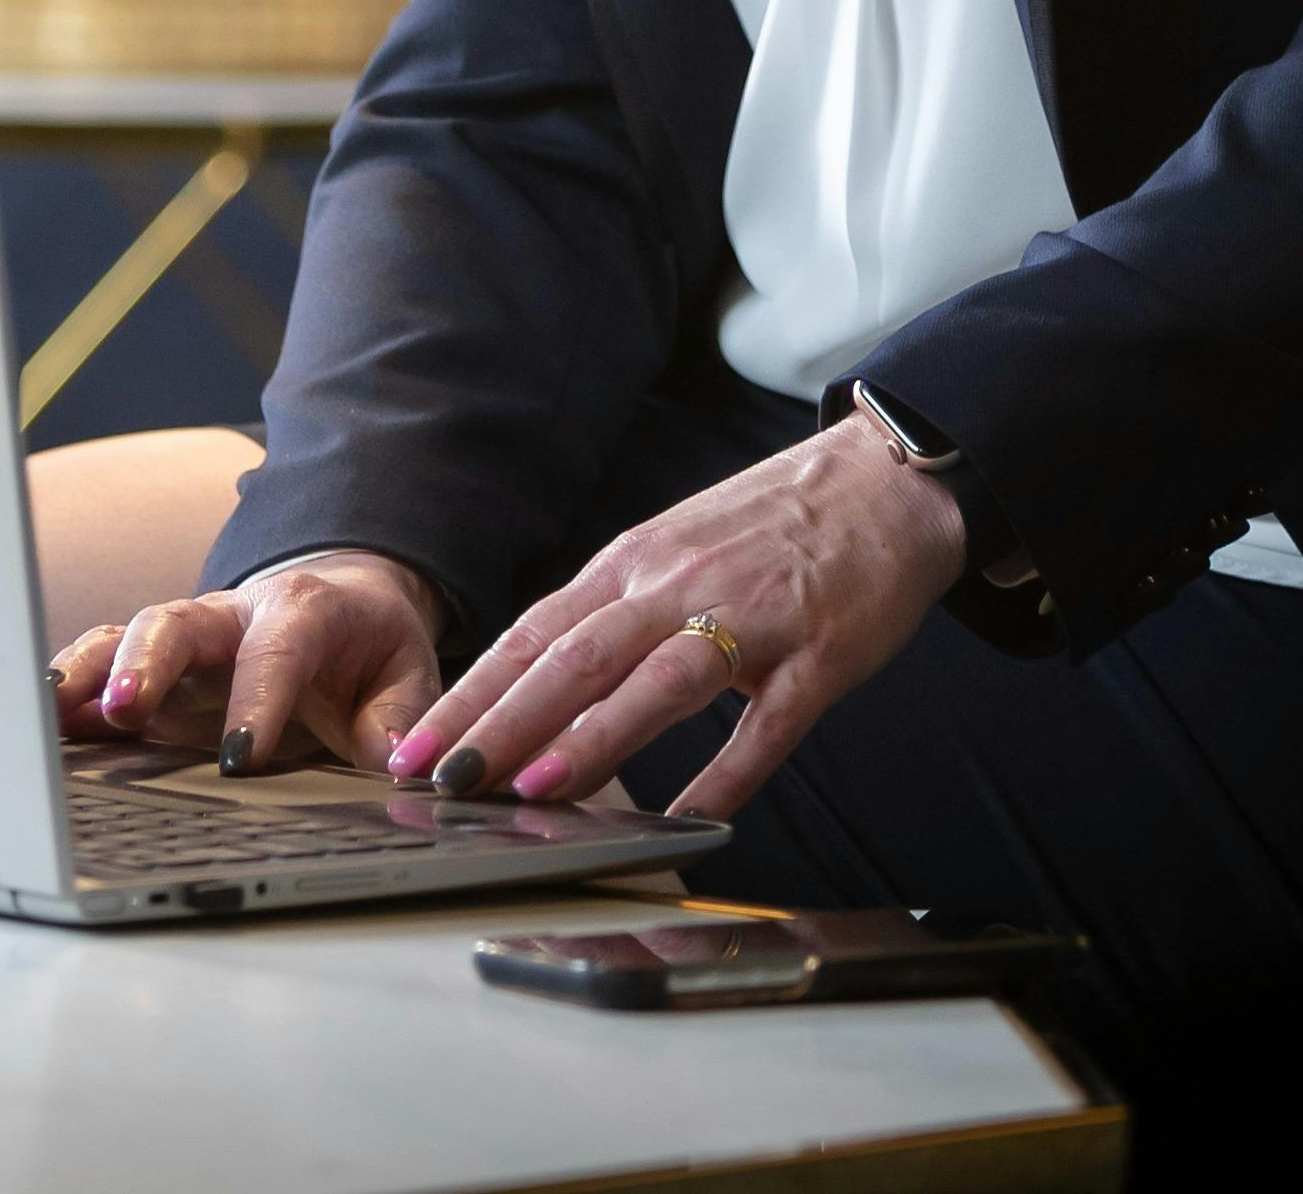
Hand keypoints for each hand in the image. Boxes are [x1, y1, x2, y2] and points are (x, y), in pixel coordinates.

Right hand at [48, 550, 446, 776]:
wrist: (345, 601)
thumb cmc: (371, 644)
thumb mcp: (408, 675)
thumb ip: (399, 719)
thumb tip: (397, 762)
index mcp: (302, 611)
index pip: (276, 650)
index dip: (257, 700)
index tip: (241, 758)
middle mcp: (231, 615)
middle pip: (177, 621)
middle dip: (148, 662)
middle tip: (125, 708)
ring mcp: (186, 639)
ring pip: (126, 637)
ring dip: (89, 673)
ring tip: (49, 712)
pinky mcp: (158, 666)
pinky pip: (105, 665)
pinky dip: (73, 691)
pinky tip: (38, 722)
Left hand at [385, 421, 961, 823]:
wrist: (886, 482)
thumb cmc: (769, 529)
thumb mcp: (674, 554)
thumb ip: (613, 617)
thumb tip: (538, 695)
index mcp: (633, 563)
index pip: (532, 633)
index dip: (472, 692)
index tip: (416, 746)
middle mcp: (677, 584)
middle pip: (574, 656)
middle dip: (502, 722)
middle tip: (446, 780)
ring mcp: (749, 618)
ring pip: (656, 682)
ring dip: (592, 738)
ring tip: (534, 790)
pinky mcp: (816, 654)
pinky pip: (766, 724)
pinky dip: (725, 775)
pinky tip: (688, 821)